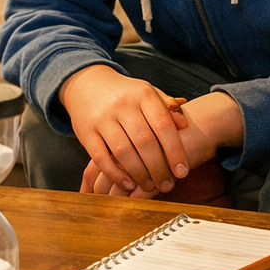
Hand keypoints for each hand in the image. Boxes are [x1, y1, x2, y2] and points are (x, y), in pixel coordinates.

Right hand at [80, 92, 244, 196]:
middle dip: (158, 168)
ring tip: (150, 186)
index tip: (182, 172)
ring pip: (123, 152)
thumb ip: (167, 106)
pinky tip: (128, 184)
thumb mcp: (147, 92)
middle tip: (167, 185)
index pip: (163, 125)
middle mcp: (122, 104)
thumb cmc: (125, 94)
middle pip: (145, 142)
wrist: (87, 83)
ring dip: (139, 174)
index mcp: (142, 94)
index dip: (175, 151)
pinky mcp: (86, 132)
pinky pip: (101, 158)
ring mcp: (102, 118)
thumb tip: (184, 124)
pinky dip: (115, 174)